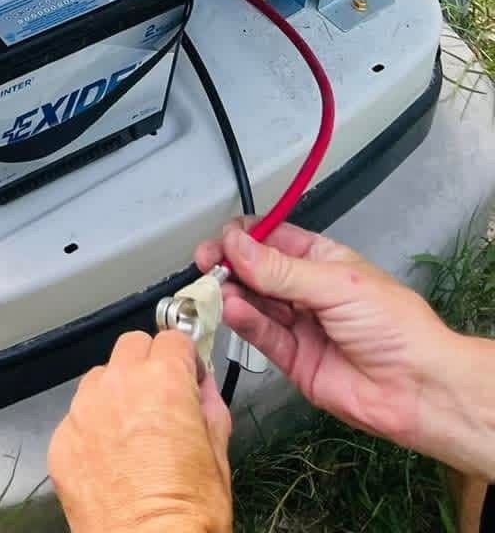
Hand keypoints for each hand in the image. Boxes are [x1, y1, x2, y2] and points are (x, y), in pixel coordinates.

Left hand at [48, 329, 231, 532]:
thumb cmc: (190, 514)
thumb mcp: (219, 459)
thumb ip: (210, 409)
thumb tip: (202, 387)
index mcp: (163, 381)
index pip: (173, 338)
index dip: (185, 359)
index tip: (189, 379)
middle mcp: (117, 384)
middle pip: (132, 346)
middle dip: (149, 365)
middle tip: (162, 401)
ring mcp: (82, 410)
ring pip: (100, 378)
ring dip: (117, 392)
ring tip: (132, 434)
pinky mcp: (60, 440)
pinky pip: (77, 416)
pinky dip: (93, 428)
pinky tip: (109, 461)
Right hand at [196, 221, 494, 479]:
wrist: (419, 389)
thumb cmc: (391, 325)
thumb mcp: (336, 284)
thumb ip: (280, 269)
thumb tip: (234, 243)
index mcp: (321, 260)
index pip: (272, 239)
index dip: (245, 236)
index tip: (222, 241)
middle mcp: (306, 290)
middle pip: (256, 270)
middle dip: (230, 264)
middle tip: (207, 264)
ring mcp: (298, 325)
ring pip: (255, 302)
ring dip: (233, 293)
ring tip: (216, 289)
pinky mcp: (293, 360)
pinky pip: (263, 336)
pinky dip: (244, 322)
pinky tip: (234, 310)